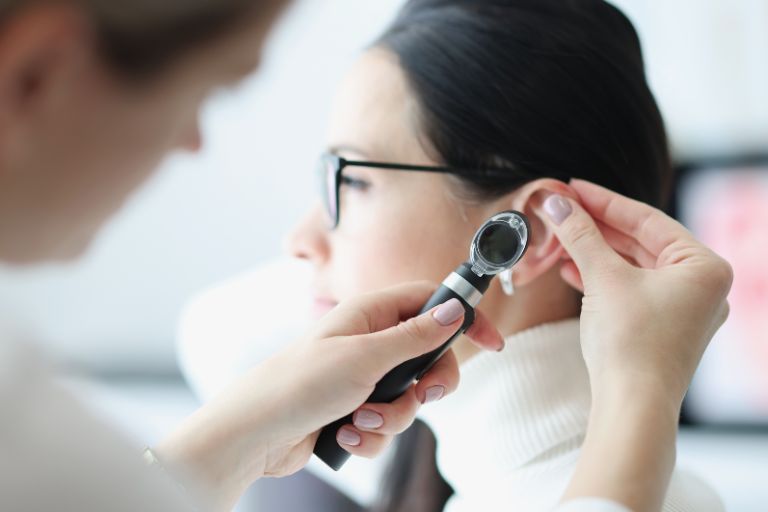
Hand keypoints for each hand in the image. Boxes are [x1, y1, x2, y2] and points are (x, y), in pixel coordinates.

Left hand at [157, 281, 502, 510]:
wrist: (256, 434)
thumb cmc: (298, 384)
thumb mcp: (365, 357)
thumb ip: (415, 336)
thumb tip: (454, 311)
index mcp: (370, 314)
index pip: (430, 301)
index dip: (463, 317)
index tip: (492, 341)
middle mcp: (369, 342)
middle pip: (428, 356)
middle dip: (428, 385)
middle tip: (422, 396)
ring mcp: (362, 378)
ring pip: (409, 397)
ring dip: (393, 416)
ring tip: (361, 421)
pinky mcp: (354, 410)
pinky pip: (387, 423)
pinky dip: (372, 436)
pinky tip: (346, 436)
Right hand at [541, 180, 731, 406]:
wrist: (632, 405)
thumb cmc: (630, 342)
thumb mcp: (602, 277)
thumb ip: (580, 234)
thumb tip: (556, 203)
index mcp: (704, 266)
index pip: (647, 219)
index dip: (604, 201)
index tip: (572, 187)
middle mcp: (702, 286)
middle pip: (641, 241)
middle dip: (597, 227)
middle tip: (562, 209)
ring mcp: (684, 308)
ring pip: (633, 266)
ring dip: (595, 251)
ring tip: (561, 238)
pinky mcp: (662, 327)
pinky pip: (631, 289)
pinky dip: (602, 277)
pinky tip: (571, 269)